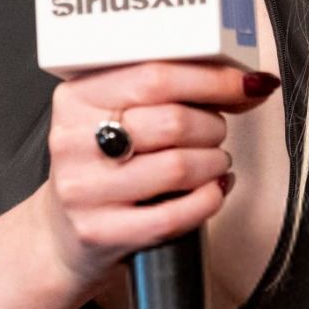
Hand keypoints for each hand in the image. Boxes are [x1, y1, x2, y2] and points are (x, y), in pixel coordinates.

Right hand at [40, 60, 279, 290]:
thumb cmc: (102, 165)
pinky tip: (211, 191)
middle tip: (215, 132)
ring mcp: (84, 189)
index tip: (245, 84)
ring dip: (214, 163)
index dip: (212, 80)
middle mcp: (74, 141)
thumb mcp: (115, 116)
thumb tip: (244, 84)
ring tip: (213, 162)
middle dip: (213, 126)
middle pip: (173, 121)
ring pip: (178, 167)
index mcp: (77, 98)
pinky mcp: (100, 231)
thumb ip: (168, 92)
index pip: (155, 76)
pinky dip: (208, 200)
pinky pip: (174, 215)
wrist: (63, 232)